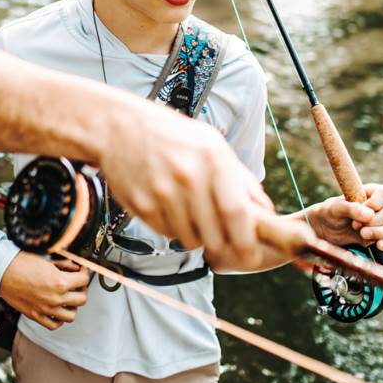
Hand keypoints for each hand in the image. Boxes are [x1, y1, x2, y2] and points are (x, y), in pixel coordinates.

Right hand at [0, 252, 89, 329]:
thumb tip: (75, 267)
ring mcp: (46, 309)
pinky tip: (58, 309)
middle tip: (78, 283)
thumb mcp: (48, 259)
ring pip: (72, 315)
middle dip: (82, 289)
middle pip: (82, 299)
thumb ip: (65, 265)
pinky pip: (55, 324)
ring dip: (73, 306)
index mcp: (60, 282)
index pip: (84, 280)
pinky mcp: (36, 316)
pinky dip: (59, 319)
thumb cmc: (21, 263)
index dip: (85, 273)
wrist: (2, 271)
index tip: (82, 271)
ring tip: (69, 298)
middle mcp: (55, 298)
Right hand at [99, 101, 276, 269]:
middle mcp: (188, 177)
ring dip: (196, 235)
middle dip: (222, 243)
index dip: (247, 241)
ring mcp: (162, 193)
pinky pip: (168, 234)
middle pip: (215, 235)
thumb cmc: (170, 135)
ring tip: (189, 212)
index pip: (237, 212)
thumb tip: (264, 210)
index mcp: (212, 158)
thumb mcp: (211, 143)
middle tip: (219, 236)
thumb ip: (239, 177)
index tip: (251, 255)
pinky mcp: (141, 206)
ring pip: (191, 240)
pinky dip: (174, 229)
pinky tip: (169, 206)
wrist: (117, 127)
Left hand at [306, 183, 382, 251]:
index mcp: (369, 193)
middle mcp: (379, 207)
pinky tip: (378, 246)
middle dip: (374, 221)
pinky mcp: (381, 237)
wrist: (326, 230)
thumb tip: (369, 214)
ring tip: (362, 234)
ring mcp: (381, 223)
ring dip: (378, 233)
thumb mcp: (335, 208)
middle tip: (355, 225)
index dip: (378, 201)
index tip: (366, 207)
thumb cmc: (330, 213)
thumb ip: (351, 208)